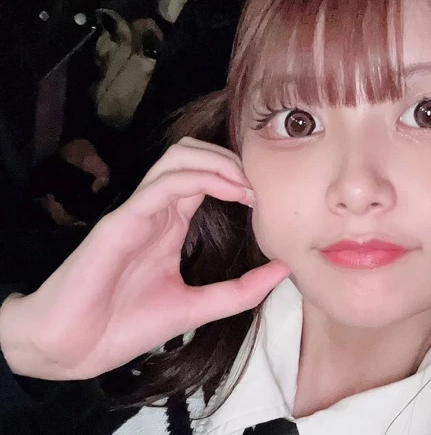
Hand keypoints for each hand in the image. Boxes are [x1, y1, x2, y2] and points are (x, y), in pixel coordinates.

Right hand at [0, 139, 288, 379]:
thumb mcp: (196, 308)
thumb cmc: (125, 326)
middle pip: (193, 153)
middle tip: (258, 186)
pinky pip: (163, 183)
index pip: (205, 175)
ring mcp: (139, 209)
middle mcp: (156, 207)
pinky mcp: (123, 219)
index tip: (265, 199)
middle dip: (230, 159)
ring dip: (218, 162)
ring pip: (178, 156)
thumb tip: (284, 269)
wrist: (74, 349)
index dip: (237, 175)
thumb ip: (240, 291)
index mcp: (170, 221)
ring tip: (245, 186)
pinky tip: (229, 193)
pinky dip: (200, 178)